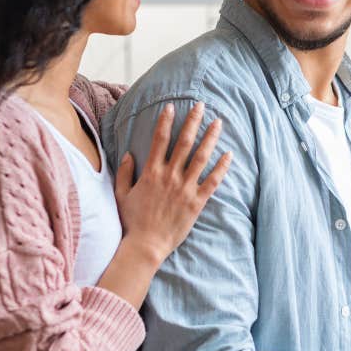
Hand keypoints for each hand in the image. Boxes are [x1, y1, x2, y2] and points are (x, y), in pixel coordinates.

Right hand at [114, 102, 231, 262]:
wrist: (146, 245)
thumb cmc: (132, 221)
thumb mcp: (121, 194)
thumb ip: (126, 173)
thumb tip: (129, 154)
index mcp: (151, 172)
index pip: (159, 140)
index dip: (166, 121)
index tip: (172, 107)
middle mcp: (169, 176)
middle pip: (184, 142)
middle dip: (193, 121)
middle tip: (201, 105)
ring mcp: (184, 189)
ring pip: (201, 157)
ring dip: (210, 138)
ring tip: (218, 123)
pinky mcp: (196, 202)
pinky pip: (212, 181)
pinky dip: (221, 168)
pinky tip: (229, 155)